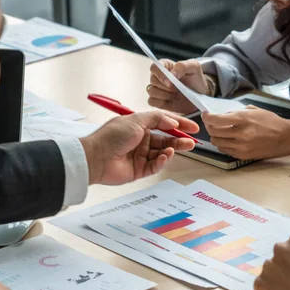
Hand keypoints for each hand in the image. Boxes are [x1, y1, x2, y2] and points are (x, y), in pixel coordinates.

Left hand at [80, 110, 198, 184]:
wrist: (96, 158)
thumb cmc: (111, 136)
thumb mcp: (136, 120)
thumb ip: (157, 119)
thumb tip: (173, 122)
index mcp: (139, 125)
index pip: (163, 123)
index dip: (179, 124)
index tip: (193, 127)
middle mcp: (141, 140)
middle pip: (166, 139)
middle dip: (180, 139)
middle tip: (192, 141)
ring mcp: (141, 155)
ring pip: (162, 152)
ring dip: (172, 149)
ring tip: (179, 148)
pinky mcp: (140, 170)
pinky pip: (156, 165)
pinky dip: (162, 161)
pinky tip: (165, 156)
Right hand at [148, 59, 209, 113]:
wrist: (199, 93)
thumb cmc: (195, 77)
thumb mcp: (194, 67)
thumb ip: (182, 66)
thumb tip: (172, 74)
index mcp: (165, 65)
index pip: (154, 67)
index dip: (160, 74)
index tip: (170, 82)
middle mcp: (158, 76)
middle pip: (153, 80)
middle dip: (166, 87)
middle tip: (178, 90)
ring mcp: (157, 88)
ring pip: (151, 91)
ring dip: (165, 95)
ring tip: (177, 95)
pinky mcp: (157, 100)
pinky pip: (152, 101)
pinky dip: (161, 102)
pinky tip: (172, 101)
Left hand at [202, 106, 289, 159]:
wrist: (286, 138)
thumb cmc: (272, 122)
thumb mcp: (254, 110)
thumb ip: (237, 112)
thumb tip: (223, 115)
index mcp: (243, 119)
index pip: (216, 120)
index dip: (207, 117)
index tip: (206, 115)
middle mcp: (240, 133)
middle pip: (213, 132)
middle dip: (210, 126)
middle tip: (212, 123)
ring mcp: (241, 146)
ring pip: (217, 142)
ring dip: (216, 136)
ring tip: (221, 132)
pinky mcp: (243, 155)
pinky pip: (225, 150)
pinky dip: (223, 145)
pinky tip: (228, 140)